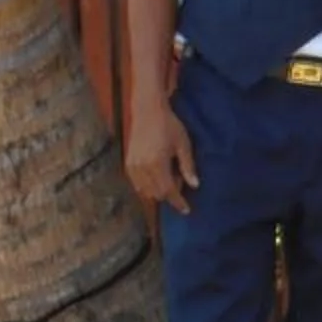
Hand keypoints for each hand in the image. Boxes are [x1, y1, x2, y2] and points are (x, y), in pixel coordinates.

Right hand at [124, 100, 197, 215]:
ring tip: (169, 174)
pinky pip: (137, 184)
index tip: (186, 210)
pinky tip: (158, 175)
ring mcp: (132, 166)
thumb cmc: (169, 126)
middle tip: (180, 179)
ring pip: (145, 191)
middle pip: (156, 194)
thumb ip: (188, 167)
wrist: (147, 111)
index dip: (178, 202)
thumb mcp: (184, 145)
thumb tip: (194, 186)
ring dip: (159, 191)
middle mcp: (141, 168)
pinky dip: (148, 186)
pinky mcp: (127, 164)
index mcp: (157, 164)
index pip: (168, 191)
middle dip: (170, 194)